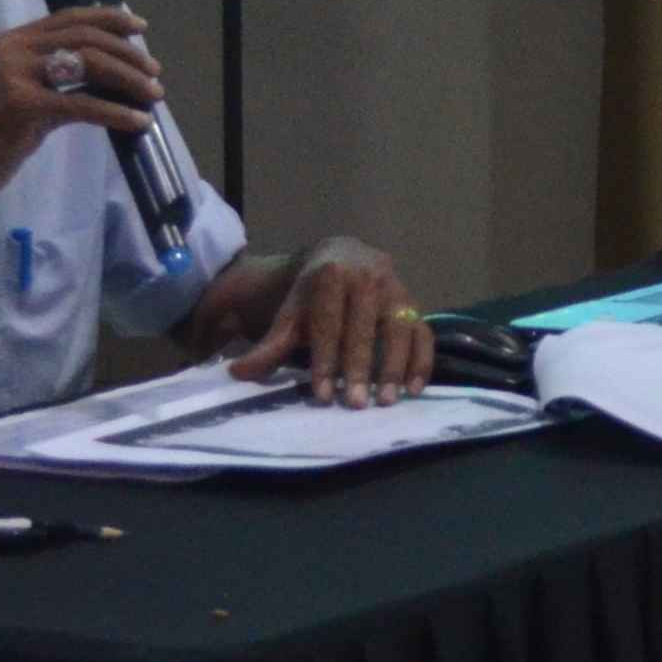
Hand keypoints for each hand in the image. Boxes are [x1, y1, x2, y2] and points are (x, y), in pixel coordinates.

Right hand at [0, 7, 160, 206]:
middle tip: (153, 71)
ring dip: (129, 79)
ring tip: (152, 95)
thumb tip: (99, 78)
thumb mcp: (12, 92)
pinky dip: (117, 112)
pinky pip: (84, 104)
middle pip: (85, 37)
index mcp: (8, 42)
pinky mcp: (24, 106)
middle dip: (127, 52)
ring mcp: (16, 75)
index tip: (138, 27)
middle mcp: (12, 50)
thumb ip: (48, 78)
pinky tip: (136, 121)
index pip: (67, 17)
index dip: (108, 18)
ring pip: (90, 63)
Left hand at [229, 235, 430, 404]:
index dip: (325, 359)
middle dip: (359, 367)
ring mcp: (395, 287)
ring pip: (399, 328)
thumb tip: (238, 373)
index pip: (327, 322)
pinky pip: (423, 332)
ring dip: (395, 366)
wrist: (340, 257)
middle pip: (364, 327)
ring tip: (386, 400)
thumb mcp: (288, 314)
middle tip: (356, 404)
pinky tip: (414, 389)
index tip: (323, 394)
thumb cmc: (311, 294)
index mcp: (331, 273)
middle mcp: (368, 275)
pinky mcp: (414, 301)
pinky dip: (422, 360)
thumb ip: (270, 344)